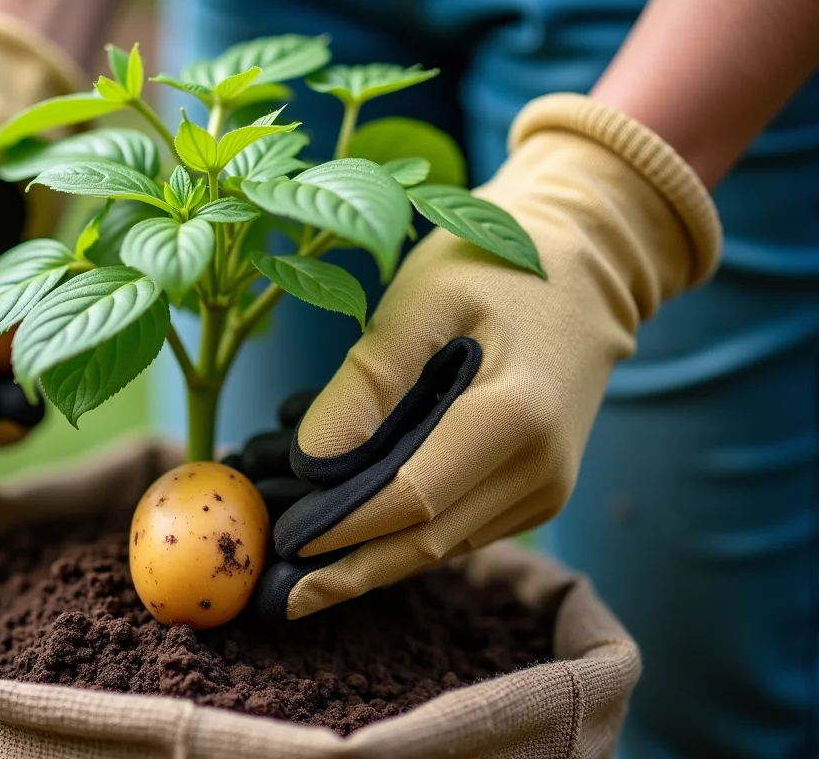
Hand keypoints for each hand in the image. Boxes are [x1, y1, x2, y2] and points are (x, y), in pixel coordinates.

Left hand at [254, 94, 721, 619]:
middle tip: (275, 599)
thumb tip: (310, 464)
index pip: (411, 499)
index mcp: (515, 416)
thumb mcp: (420, 300)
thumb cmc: (493, 265)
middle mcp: (541, 470)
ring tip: (294, 571)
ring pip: (440, 547)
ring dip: (367, 561)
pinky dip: (400, 536)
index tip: (278, 543)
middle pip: (425, 543)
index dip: (340, 528)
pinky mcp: (538, 491)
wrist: (588, 263)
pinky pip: (458, 528)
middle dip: (345, 575)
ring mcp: (546, 487)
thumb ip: (365, 382)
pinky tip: (347, 535)